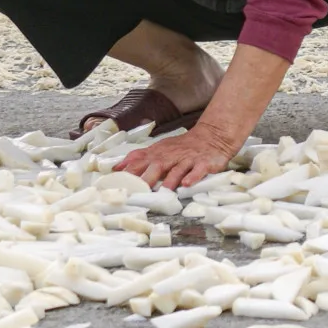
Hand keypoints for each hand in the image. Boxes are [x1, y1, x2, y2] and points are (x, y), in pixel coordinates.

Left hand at [118, 120, 240, 190]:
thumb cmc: (180, 147)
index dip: (129, 171)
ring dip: (170, 179)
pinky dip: (193, 177)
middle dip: (146, 178)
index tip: (117, 181)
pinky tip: (187, 184)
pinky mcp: (203, 163)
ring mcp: (187, 159)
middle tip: (137, 190)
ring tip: (165, 190)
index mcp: (158, 154)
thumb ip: (139, 158)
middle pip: (156, 166)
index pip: (140, 161)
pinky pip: (198, 170)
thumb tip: (117, 167)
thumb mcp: (158, 149)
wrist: (210, 136)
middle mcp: (171, 156)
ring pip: (177, 169)